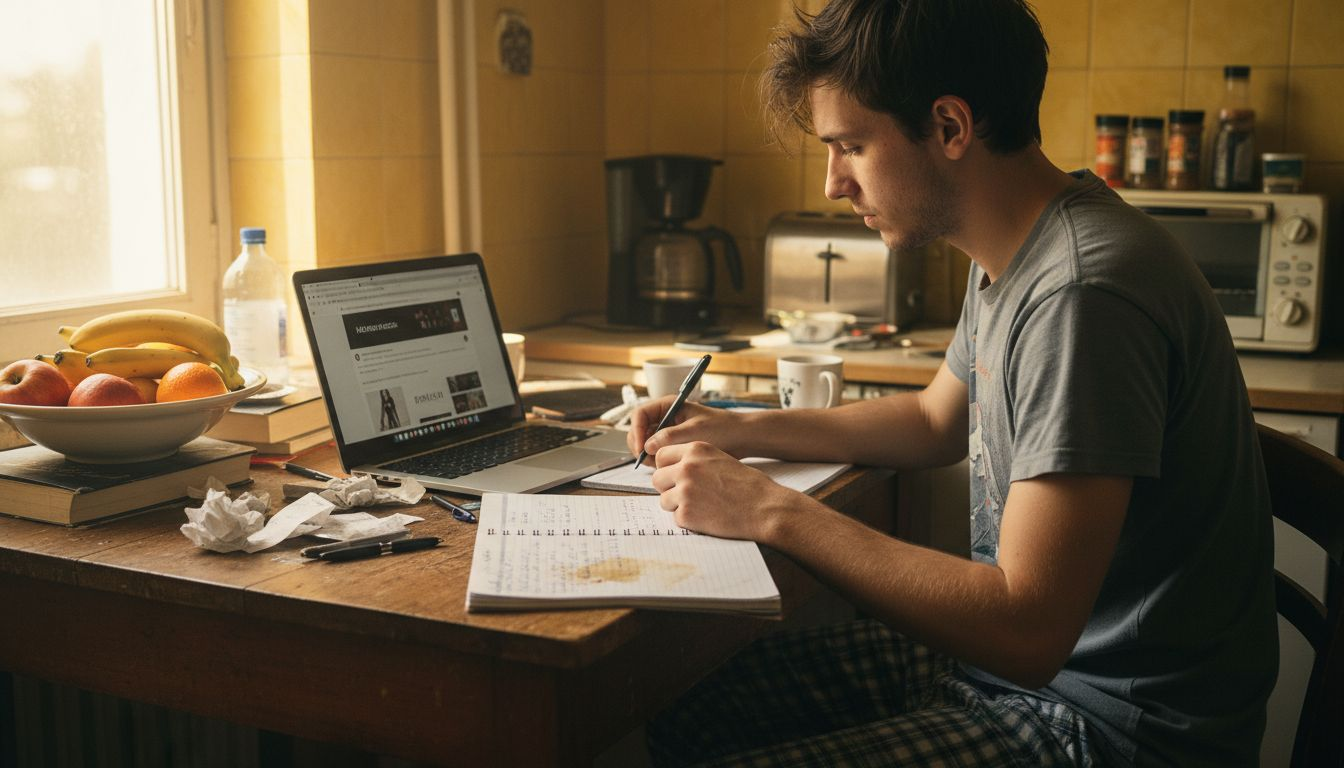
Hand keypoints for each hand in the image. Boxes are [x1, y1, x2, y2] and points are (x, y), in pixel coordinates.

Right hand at [627, 397, 743, 461]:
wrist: (740, 438)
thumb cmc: (722, 428)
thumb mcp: (695, 431)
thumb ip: (670, 437)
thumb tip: (647, 446)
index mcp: (668, 405)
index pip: (640, 414)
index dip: (636, 431)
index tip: (641, 448)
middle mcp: (664, 418)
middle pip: (638, 430)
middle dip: (640, 446)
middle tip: (649, 461)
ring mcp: (667, 432)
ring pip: (645, 445)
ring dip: (649, 455)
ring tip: (663, 464)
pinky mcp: (672, 445)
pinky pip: (656, 454)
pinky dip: (657, 461)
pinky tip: (670, 466)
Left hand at [649, 441, 818, 543]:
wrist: (765, 508)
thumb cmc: (748, 485)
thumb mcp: (720, 458)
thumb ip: (695, 460)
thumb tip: (673, 468)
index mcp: (695, 450)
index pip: (661, 455)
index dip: (667, 468)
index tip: (675, 476)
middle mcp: (686, 467)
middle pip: (657, 478)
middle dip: (668, 487)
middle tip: (686, 495)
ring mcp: (685, 491)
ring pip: (663, 499)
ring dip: (677, 505)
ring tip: (701, 506)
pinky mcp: (686, 514)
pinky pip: (675, 517)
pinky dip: (688, 520)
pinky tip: (707, 516)